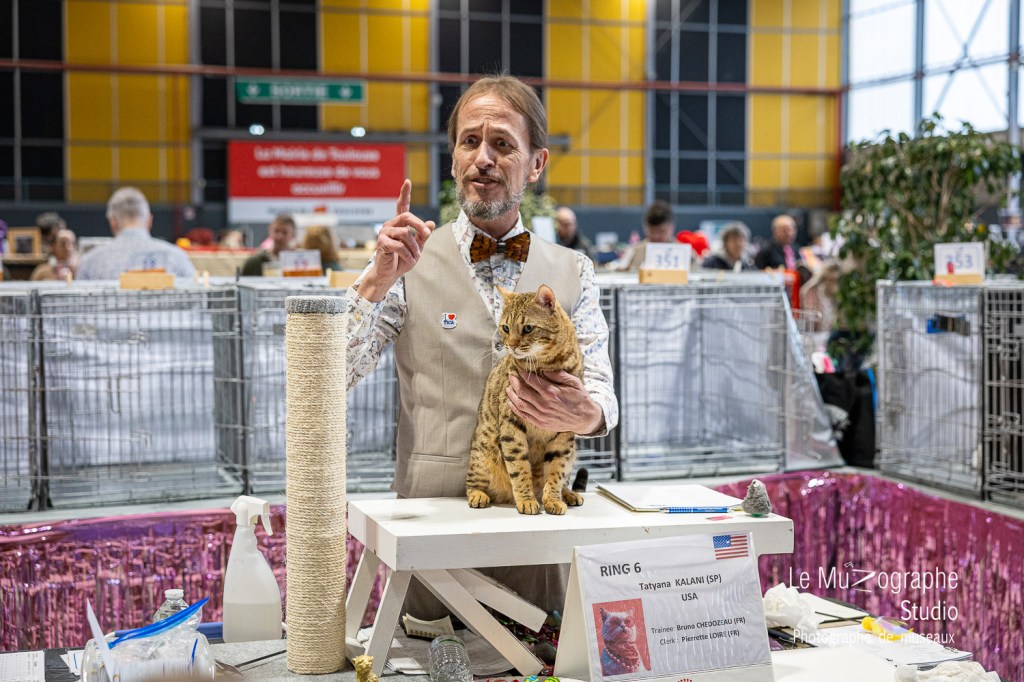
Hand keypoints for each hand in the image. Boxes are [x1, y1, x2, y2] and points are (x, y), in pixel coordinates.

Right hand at [358, 179, 435, 300]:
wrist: (390, 274)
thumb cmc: (402, 260)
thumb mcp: (417, 248)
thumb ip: (423, 236)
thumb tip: (431, 223)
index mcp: (399, 224)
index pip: (402, 206)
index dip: (405, 194)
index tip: (408, 181)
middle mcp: (390, 225)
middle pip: (407, 216)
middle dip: (419, 226)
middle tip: (427, 235)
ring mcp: (384, 233)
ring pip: (406, 234)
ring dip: (415, 248)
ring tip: (415, 257)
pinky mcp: (381, 244)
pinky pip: (400, 246)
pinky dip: (408, 255)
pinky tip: (409, 261)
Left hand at [506, 370, 604, 434]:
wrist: (585, 418)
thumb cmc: (580, 398)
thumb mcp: (573, 382)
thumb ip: (558, 375)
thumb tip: (544, 370)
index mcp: (551, 392)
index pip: (531, 380)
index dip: (523, 374)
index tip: (519, 369)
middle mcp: (544, 404)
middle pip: (522, 391)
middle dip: (514, 382)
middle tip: (510, 377)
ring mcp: (541, 415)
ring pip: (520, 404)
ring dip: (512, 395)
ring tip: (508, 388)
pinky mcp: (541, 423)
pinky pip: (523, 415)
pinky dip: (515, 408)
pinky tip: (511, 402)